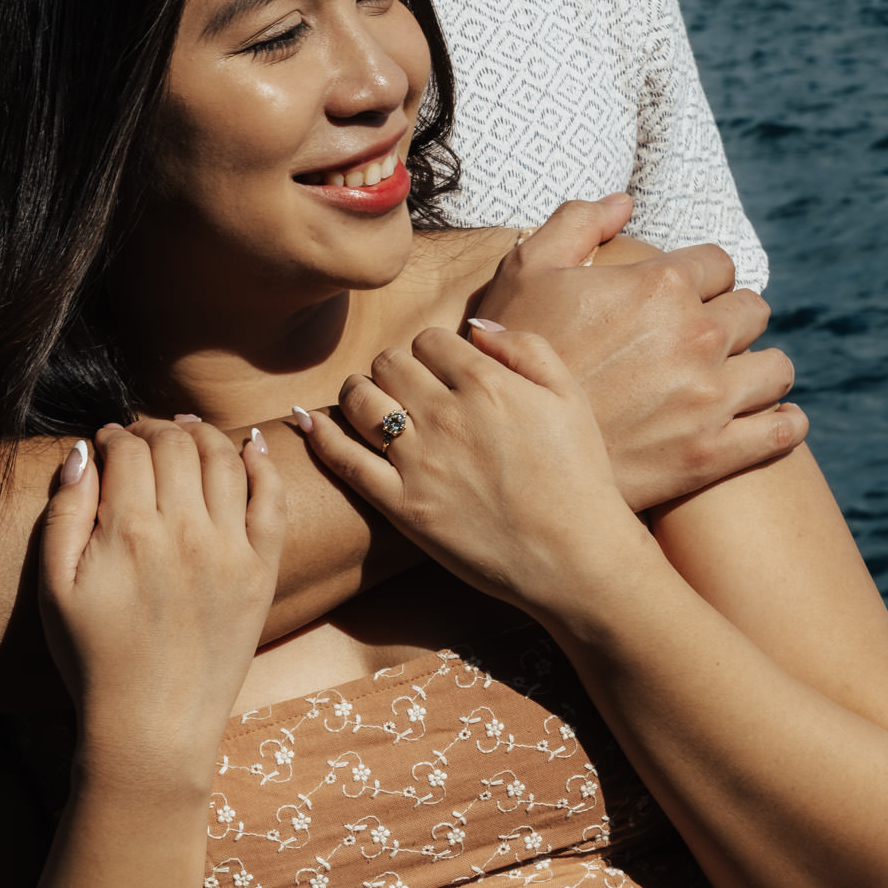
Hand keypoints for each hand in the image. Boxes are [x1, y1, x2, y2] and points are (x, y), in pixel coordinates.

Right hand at [40, 421, 283, 786]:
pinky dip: (263, 464)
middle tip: (142, 436)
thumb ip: (64, 513)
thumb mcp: (55, 588)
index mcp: (129, 531)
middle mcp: (184, 530)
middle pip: (175, 445)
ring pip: (223, 458)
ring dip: (202, 435)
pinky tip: (249, 448)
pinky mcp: (260, 570)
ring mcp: (229, 549)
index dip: (114, 435)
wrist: (152, 729)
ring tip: (185, 432)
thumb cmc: (94, 661)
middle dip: (153, 429)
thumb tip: (83, 451)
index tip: (107, 441)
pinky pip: (272, 499)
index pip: (128, 449)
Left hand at [303, 325, 633, 621]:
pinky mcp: (401, 506)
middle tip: (404, 387)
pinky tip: (308, 421)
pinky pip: (345, 460)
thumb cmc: (579, 477)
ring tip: (367, 400)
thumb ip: (525, 348)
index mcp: (485, 384)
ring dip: (358, 391)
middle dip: (393, 367)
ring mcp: (418, 462)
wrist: (576, 559)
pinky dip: (321, 435)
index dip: (432, 351)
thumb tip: (475, 328)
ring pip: (360, 400)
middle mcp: (445, 415)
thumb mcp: (569, 396)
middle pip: (388, 363)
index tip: (439, 369)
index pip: (428, 340)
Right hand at [474, 200, 805, 509]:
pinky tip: (769, 420)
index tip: (688, 296)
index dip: (704, 276)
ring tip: (736, 379)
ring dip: (759, 367)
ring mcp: (710, 397)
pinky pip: (783, 430)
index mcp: (661, 284)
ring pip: (777, 367)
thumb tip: (624, 202)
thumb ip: (578, 222)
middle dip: (732, 319)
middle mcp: (697, 335)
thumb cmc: (511, 352)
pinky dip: (784, 423)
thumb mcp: (528, 270)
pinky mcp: (713, 454)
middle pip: (753, 310)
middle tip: (705, 339)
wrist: (506, 449)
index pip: (720, 263)